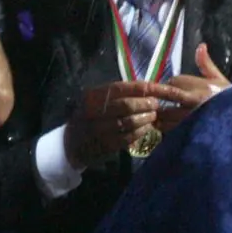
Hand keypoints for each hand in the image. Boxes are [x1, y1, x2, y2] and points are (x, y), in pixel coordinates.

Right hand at [64, 80, 190, 169]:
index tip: (159, 89)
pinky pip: (129, 137)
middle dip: (146, 104)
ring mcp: (100, 129)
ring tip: (153, 117)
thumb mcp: (97, 100)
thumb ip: (118, 95)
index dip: (142, 88)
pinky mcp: (106, 144)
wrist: (72, 142)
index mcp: (93, 96)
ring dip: (146, 119)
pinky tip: (147, 128)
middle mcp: (94, 111)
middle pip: (126, 105)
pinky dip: (142, 131)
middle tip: (156, 105)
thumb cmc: (90, 116)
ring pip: (129, 122)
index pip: (121, 87)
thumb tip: (148, 90)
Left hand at [158, 45, 231, 132]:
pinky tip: (165, 126)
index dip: (171, 84)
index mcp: (200, 87)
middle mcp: (193, 101)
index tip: (171, 88)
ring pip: (164, 113)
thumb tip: (201, 45)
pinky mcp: (187, 133)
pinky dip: (164, 127)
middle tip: (148, 94)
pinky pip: (169, 129)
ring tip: (156, 114)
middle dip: (155, 93)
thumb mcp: (219, 80)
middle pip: (166, 93)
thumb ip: (206, 64)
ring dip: (159, 113)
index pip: (174, 81)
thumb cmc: (230, 100)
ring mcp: (189, 118)